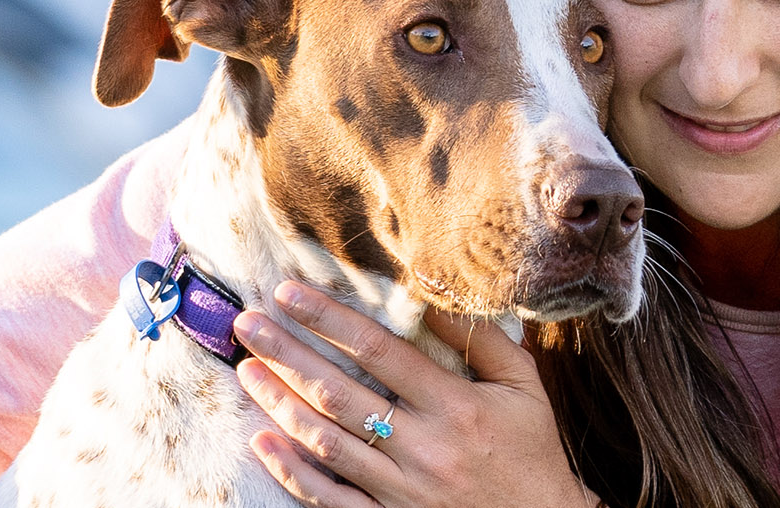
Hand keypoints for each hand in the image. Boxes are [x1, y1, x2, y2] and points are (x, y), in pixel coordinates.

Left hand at [234, 280, 602, 507]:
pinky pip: (331, 498)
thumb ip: (482, 342)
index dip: (329, 319)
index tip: (289, 292)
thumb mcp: (524, 389)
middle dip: (287, 353)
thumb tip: (432, 297)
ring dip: (279, 403)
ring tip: (246, 369)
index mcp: (456, 406)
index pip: (380, 350)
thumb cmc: (532, 453)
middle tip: (246, 323)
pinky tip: (262, 442)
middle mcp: (424, 447)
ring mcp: (402, 489)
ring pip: (326, 441)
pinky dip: (292, 472)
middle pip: (340, 392)